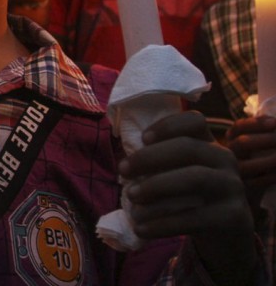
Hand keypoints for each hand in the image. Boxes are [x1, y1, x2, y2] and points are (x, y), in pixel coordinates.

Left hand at [123, 111, 257, 283]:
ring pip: (194, 178)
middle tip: (123, 171)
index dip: (167, 126)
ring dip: (156, 187)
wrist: (227, 234)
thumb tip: (126, 166)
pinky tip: (141, 228)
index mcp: (210, 144)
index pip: (195, 121)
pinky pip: (194, 217)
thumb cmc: (192, 197)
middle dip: (150, 157)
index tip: (142, 138)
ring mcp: (233, 187)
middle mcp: (225, 160)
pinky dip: (162, 223)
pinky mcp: (234, 216)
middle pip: (188, 148)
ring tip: (130, 197)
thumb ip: (161, 164)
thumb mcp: (181, 174)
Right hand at [226, 115, 275, 201]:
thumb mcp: (256, 150)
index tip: (275, 122)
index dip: (257, 124)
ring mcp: (233, 173)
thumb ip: (262, 138)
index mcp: (230, 142)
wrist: (247, 198)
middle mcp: (227, 156)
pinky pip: (256, 182)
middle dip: (267, 140)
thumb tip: (274, 123)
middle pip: (242, 143)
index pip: (238, 128)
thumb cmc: (257, 169)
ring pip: (248, 164)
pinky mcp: (242, 190)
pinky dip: (272, 176)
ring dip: (272, 159)